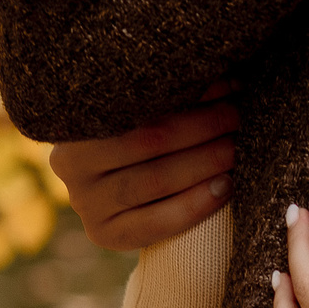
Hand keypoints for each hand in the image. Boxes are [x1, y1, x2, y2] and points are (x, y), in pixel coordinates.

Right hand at [48, 87, 239, 249]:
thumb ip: (168, 91)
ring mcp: (85, 203)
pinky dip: (196, 204)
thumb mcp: (142, 105)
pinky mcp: (104, 234)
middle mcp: (70, 163)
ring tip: (236, 148)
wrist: (119, 181)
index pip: (139, 102)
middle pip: (148, 141)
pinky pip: (156, 223)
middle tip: (238, 115)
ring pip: (154, 180)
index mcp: (74, 118)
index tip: (229, 84)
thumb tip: (226, 73)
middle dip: (202, 126)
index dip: (189, 94)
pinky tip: (225, 186)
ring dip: (204, 162)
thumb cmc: (140, 127)